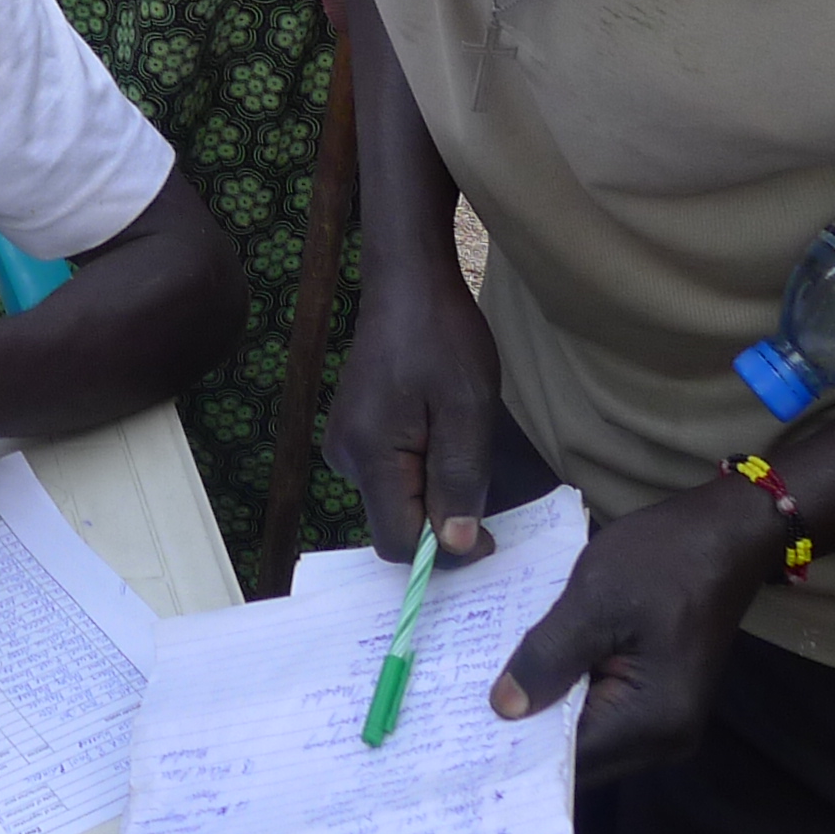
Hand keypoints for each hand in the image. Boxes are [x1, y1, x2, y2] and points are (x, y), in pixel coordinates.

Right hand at [322, 263, 511, 565]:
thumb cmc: (443, 337)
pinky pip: (390, 476)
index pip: (399, 542)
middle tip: (480, 477)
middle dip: (440, 519)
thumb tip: (454, 546)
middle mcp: (345, 456)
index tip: (489, 533)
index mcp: (370, 455)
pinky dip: (419, 473)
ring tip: (459, 439)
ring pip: (394, 502)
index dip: (446, 551)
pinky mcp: (354, 431)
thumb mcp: (467, 409)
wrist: (408, 282)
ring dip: (432, 492)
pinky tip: (440, 432)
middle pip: (394, 525)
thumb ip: (459, 479)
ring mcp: (345, 443)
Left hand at [489, 474, 780, 783]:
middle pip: (577, 756)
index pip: (569, 760)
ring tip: (475, 697)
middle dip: (522, 736)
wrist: (724, 532)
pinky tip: (523, 674)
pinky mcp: (657, 700)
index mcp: (652, 722)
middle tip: (455, 718)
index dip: (513, 752)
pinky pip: (600, 712)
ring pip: (586, 734)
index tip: (459, 739)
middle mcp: (663, 739)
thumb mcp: (594, 600)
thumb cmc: (664, 560)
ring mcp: (663, 723)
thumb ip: (548, 658)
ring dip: (541, 714)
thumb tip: (502, 710)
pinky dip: (564, 696)